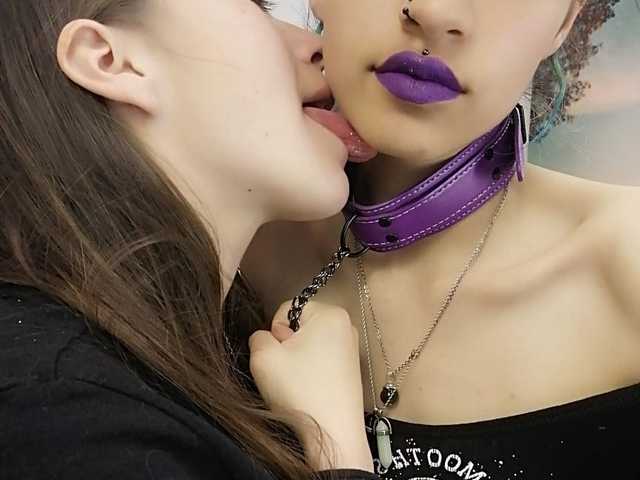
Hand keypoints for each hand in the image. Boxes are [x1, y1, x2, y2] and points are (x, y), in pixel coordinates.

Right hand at [249, 301, 372, 472]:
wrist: (334, 435)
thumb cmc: (300, 390)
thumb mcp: (263, 357)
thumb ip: (257, 336)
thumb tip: (266, 338)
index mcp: (331, 313)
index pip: (287, 309)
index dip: (276, 333)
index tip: (283, 357)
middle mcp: (347, 325)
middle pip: (299, 326)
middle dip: (287, 345)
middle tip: (288, 371)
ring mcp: (352, 347)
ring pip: (307, 344)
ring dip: (296, 361)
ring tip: (299, 383)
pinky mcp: (351, 369)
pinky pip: (320, 359)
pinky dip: (310, 372)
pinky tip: (310, 390)